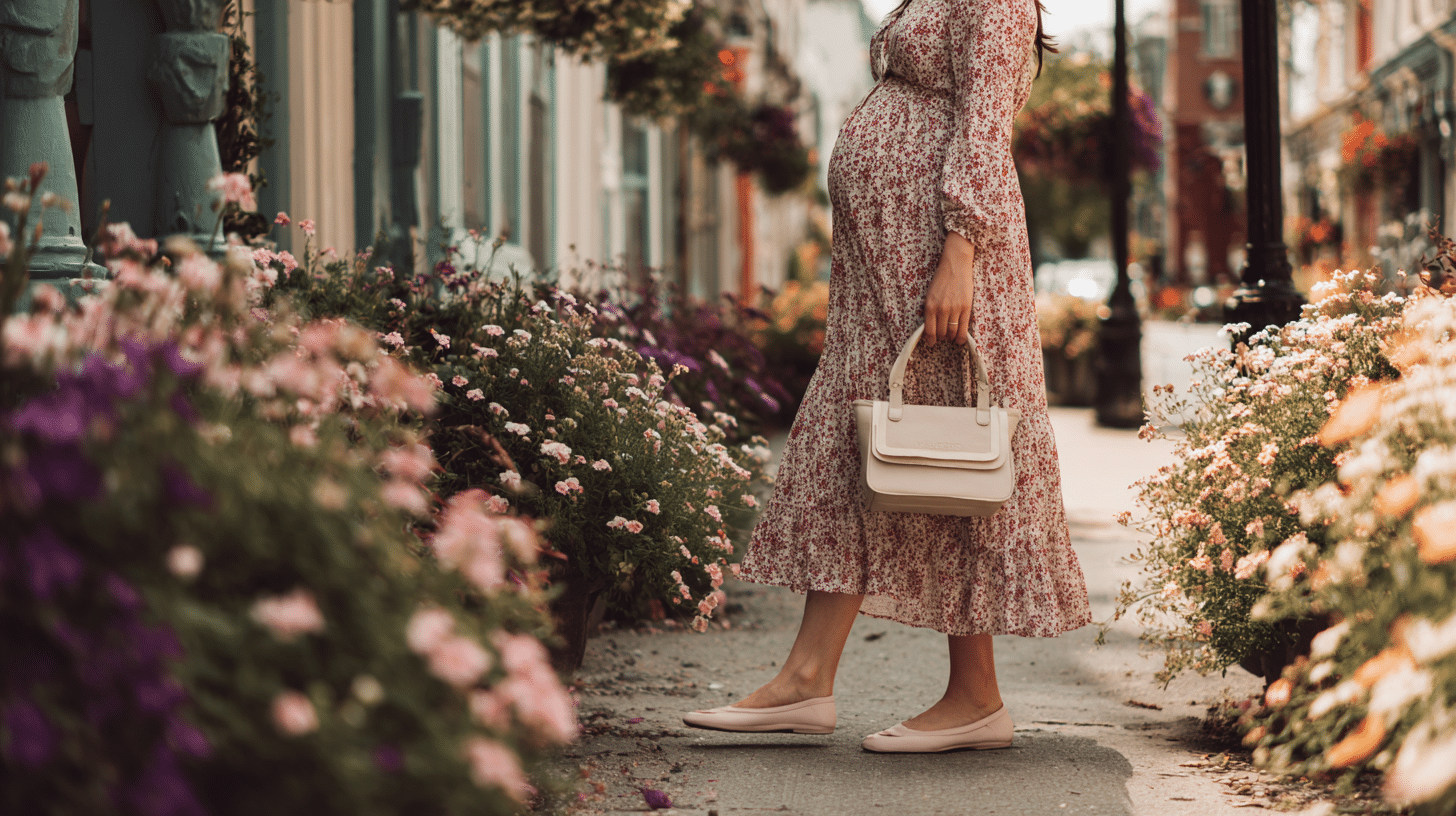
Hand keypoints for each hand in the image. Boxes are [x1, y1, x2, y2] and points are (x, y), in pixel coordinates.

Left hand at [923, 231, 974, 345]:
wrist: (955, 265)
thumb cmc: (941, 278)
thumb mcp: (930, 295)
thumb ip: (930, 310)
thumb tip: (931, 327)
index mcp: (929, 306)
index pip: (929, 331)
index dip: (930, 340)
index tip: (931, 343)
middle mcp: (941, 310)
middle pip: (941, 333)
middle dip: (941, 338)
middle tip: (943, 337)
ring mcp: (954, 309)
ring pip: (952, 332)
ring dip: (951, 338)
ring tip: (951, 337)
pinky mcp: (966, 308)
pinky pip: (963, 328)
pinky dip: (961, 337)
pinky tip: (960, 340)